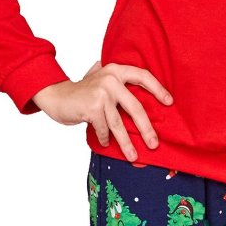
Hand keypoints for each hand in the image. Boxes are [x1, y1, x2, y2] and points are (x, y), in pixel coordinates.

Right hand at [32, 60, 173, 162]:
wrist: (56, 96)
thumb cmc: (82, 92)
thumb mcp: (100, 78)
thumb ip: (117, 81)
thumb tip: (145, 96)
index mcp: (116, 69)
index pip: (143, 76)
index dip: (158, 88)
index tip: (169, 102)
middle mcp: (111, 78)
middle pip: (135, 106)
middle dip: (146, 128)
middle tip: (154, 143)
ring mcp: (101, 93)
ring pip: (119, 123)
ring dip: (126, 143)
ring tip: (133, 156)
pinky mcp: (92, 107)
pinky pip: (104, 129)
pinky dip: (105, 138)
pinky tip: (105, 143)